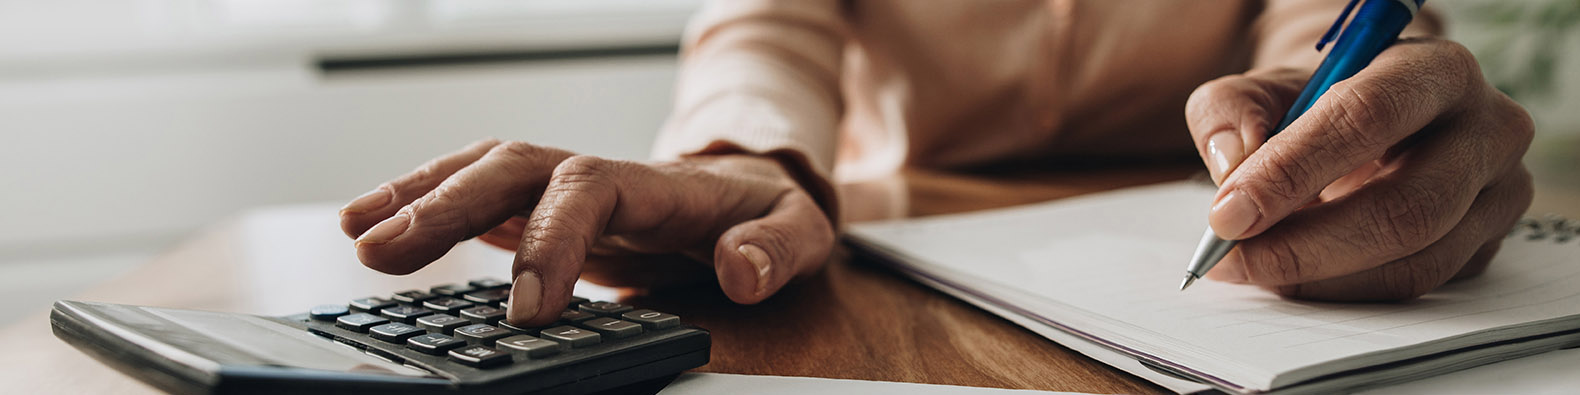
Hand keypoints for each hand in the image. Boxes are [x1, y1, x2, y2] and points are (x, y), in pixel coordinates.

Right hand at [338, 140, 834, 324]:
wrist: (753, 198)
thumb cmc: (767, 217)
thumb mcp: (799, 233)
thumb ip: (775, 250)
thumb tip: (741, 270)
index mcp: (654, 183)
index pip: (588, 191)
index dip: (551, 241)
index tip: (529, 309)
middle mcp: (597, 174)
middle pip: (512, 167)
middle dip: (446, 205)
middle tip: (384, 253)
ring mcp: (563, 186)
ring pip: (480, 171)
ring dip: (417, 196)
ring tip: (357, 233)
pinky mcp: (541, 206)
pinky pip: (473, 194)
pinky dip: (420, 203)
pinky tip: (371, 228)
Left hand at [1184, 38, 1533, 300]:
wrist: (1368, 123)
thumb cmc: (1315, 104)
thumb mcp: (1259, 89)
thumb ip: (1229, 114)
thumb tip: (1233, 167)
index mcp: (1435, 69)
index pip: (1368, 117)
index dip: (1293, 170)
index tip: (1228, 213)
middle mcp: (1487, 129)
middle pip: (1406, 206)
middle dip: (1305, 244)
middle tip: (1233, 258)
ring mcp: (1500, 192)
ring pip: (1415, 260)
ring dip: (1321, 277)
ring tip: (1253, 268)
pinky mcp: (1488, 244)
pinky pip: (1417, 286)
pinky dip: (1345, 291)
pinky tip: (1295, 277)